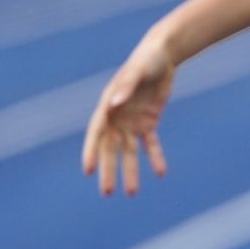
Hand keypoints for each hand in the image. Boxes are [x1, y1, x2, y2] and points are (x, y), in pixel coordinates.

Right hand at [82, 39, 174, 195]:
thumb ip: (126, 86)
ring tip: (131, 192)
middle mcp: (117, 117)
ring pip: (129, 151)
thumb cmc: (146, 60)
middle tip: (107, 192)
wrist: (163, 55)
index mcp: (108, 105)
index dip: (91, 151)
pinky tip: (160, 172)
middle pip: (110, 148)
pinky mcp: (148, 122)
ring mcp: (132, 121)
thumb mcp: (137, 71)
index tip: (87, 170)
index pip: (96, 133)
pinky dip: (155, 157)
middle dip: (109, 170)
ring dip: (130, 171)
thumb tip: (114, 103)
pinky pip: (151, 144)